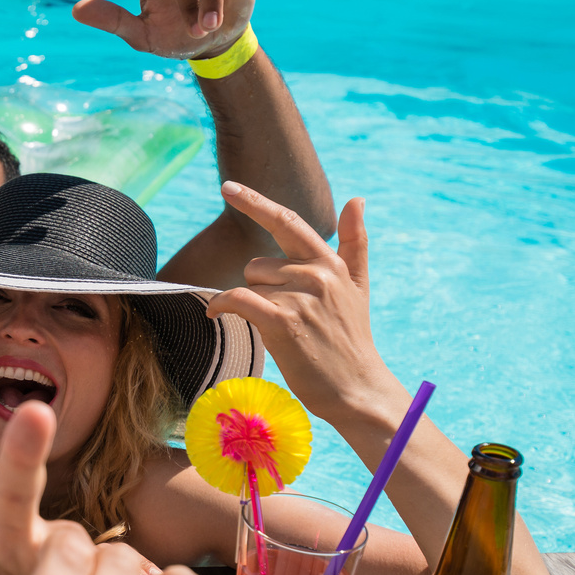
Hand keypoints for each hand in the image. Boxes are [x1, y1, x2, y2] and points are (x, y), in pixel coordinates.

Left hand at [206, 183, 393, 419]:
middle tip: (286, 316)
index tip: (227, 187)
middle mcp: (317, 274)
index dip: (255, 203)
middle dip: (260, 288)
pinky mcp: (283, 321)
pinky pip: (237, 299)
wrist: (356, 387)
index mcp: (330, 262)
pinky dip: (221, 305)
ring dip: (254, 306)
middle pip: (257, 265)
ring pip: (249, 284)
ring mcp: (300, 297)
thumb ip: (355, 242)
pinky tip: (216, 314)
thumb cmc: (350, 338)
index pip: (288, 222)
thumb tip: (357, 199)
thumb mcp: (358, 287)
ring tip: (283, 329)